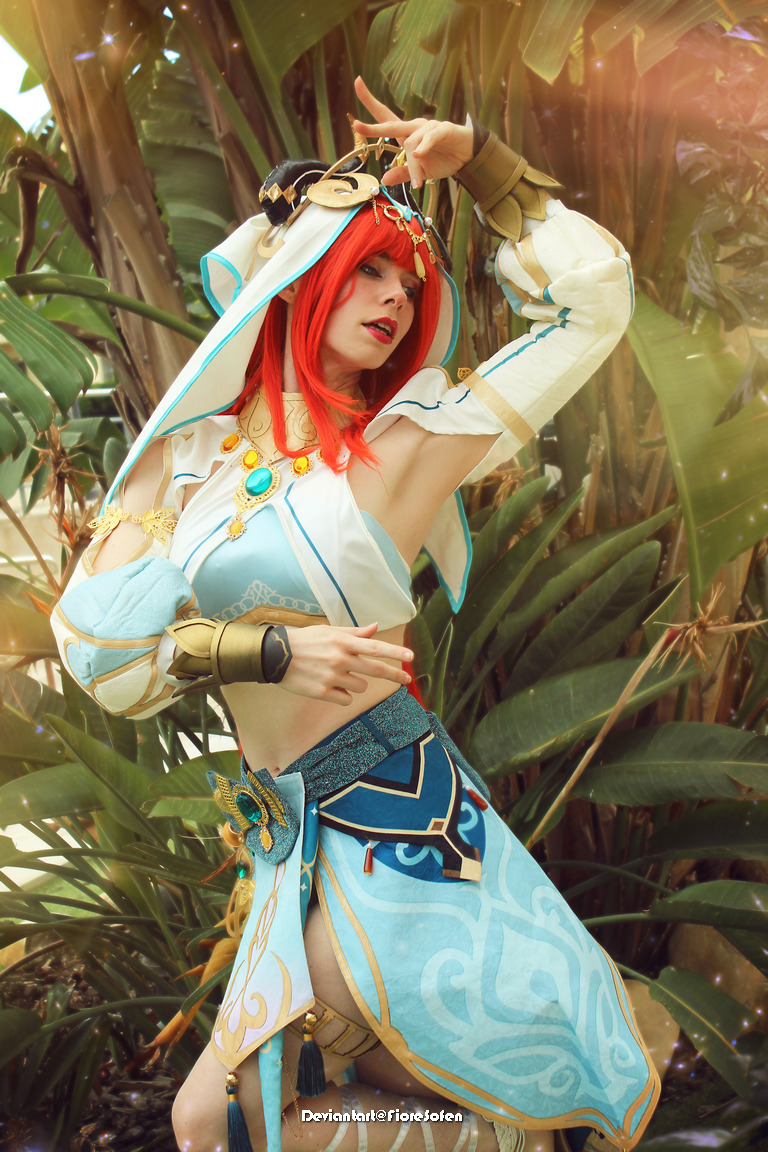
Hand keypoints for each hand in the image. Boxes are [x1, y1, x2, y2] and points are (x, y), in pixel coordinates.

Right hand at [279, 621, 412, 705]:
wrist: (275, 656)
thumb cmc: (305, 641)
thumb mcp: (329, 631)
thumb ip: (354, 633)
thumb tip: (375, 628)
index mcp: (343, 642)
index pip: (375, 647)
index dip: (394, 652)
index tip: (411, 656)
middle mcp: (340, 659)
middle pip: (375, 670)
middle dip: (394, 675)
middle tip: (406, 679)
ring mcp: (332, 677)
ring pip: (360, 686)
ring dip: (356, 683)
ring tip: (338, 675)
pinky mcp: (322, 692)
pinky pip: (346, 699)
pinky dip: (342, 694)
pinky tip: (329, 686)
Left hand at [353, 76, 472, 189]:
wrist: (468, 156)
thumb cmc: (443, 159)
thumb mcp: (421, 172)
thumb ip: (403, 174)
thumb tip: (383, 180)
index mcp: (407, 135)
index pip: (385, 117)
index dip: (370, 102)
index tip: (357, 83)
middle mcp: (415, 127)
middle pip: (391, 125)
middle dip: (374, 127)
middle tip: (357, 125)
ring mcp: (429, 127)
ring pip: (411, 142)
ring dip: (413, 164)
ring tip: (418, 181)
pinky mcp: (444, 129)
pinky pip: (430, 137)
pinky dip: (423, 146)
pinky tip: (418, 154)